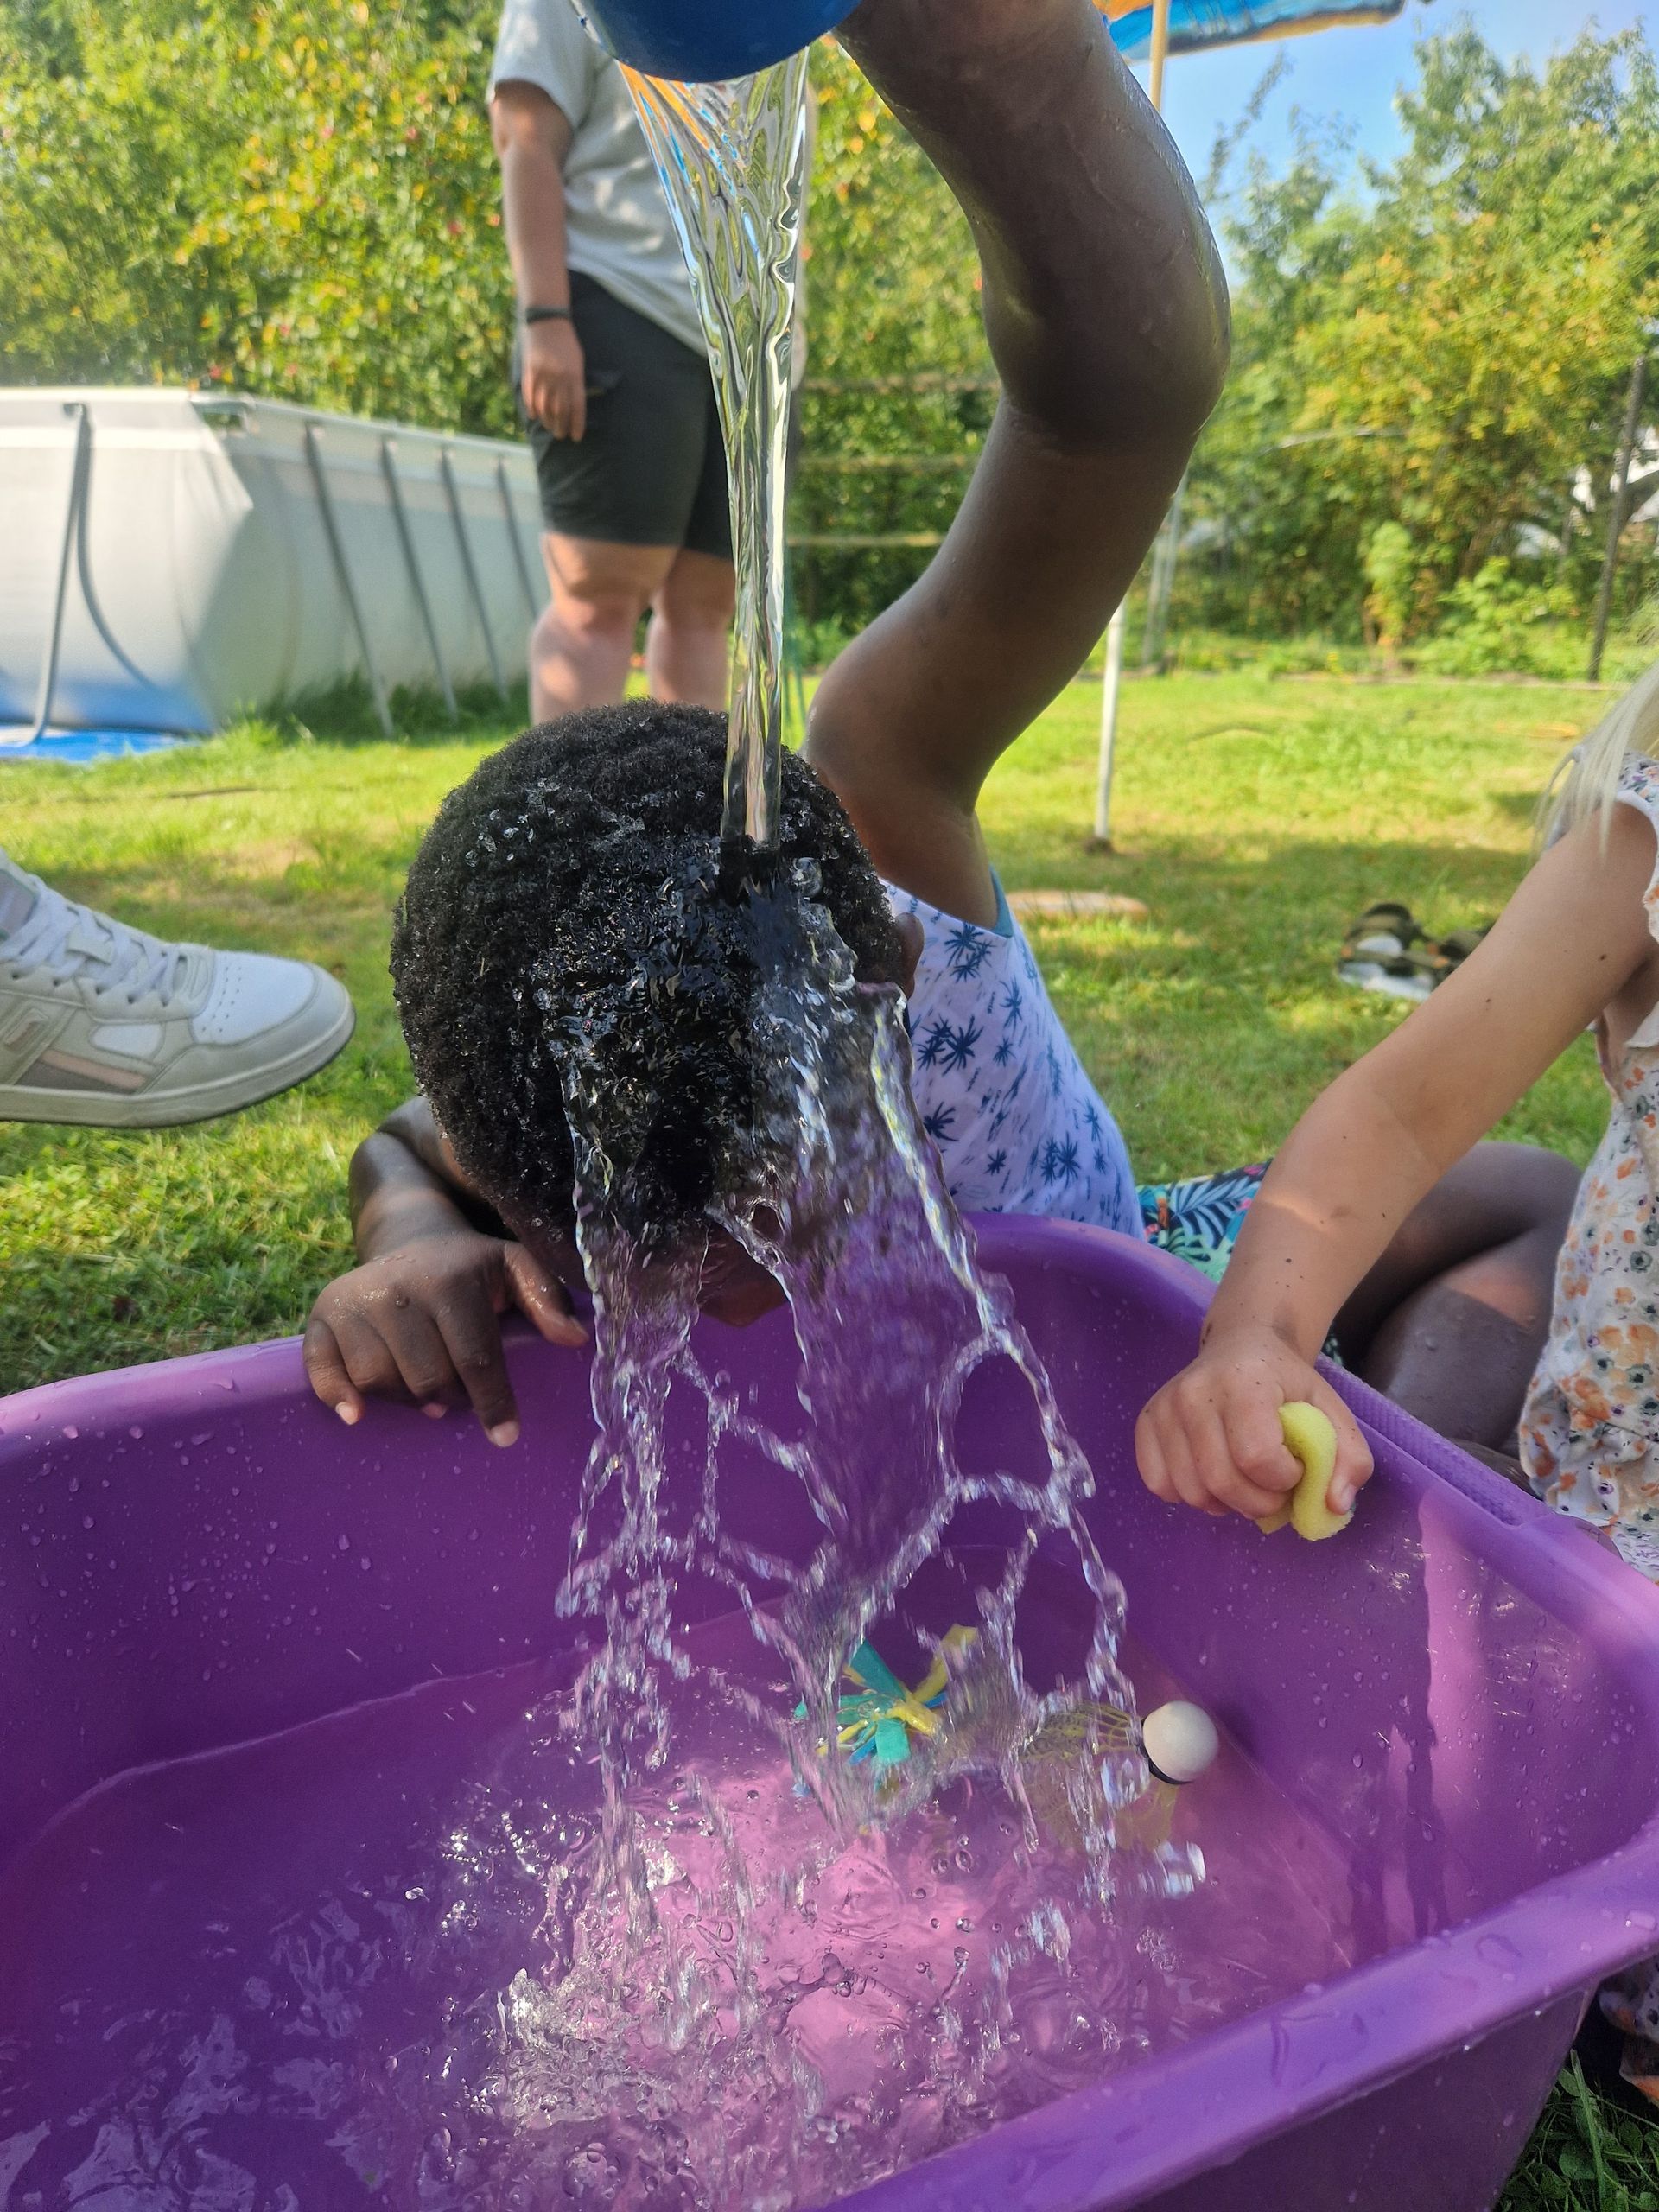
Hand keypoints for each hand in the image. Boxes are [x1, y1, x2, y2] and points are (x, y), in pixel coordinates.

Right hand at [303, 1228, 585, 1445]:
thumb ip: (545, 1298)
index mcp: (447, 1281)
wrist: (408, 1239)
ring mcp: (354, 1302)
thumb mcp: (514, 1267)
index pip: (474, 1358)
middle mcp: (396, 1289)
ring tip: (426, 1392)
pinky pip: (323, 1368)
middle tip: (459, 1399)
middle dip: (451, 1399)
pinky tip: (357, 1415)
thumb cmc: (469, 1267)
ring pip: (380, 1382)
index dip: (493, 1402)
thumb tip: (575, 1337)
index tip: (506, 1436)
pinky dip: (337, 1394)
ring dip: (407, 1400)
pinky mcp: (321, 1315)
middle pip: (427, 1379)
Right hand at [521, 317, 585, 440]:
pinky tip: (535, 416)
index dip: (576, 425)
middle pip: (560, 411)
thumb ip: (577, 383)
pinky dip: (532, 409)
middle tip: (561, 435)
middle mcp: (558, 378)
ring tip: (550, 428)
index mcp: (574, 376)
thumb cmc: (566, 343)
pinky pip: (530, 396)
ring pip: (544, 407)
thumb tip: (574, 407)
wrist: (546, 321)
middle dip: (561, 427)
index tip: (576, 437)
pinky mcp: (529, 372)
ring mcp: (542, 376)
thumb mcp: (578, 362)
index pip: (576, 407)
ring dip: (547, 421)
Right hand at [1135, 1325, 1371, 1523]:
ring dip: (1226, 1503)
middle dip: (1258, 1502)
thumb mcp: (1332, 1411)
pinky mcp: (1145, 1423)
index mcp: (1244, 1382)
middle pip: (1221, 1481)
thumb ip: (1351, 1459)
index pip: (1256, 1456)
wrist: (1242, 1345)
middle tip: (1274, 1488)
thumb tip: (1334, 1506)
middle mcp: (1194, 1392)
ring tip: (1245, 1481)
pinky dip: (1190, 1495)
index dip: (1283, 1478)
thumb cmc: (1288, 1384)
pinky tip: (1212, 1476)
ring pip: (1191, 1491)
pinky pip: (1160, 1485)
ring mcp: (1164, 1407)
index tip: (1294, 1466)